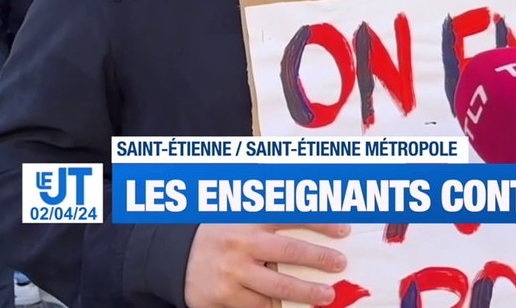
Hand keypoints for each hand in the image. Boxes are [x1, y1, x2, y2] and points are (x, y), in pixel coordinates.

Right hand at [184, 223, 349, 307]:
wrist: (172, 256)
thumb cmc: (218, 234)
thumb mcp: (241, 218)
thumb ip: (272, 222)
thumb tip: (315, 227)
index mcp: (248, 222)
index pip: (292, 217)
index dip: (321, 223)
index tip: (343, 231)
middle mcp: (240, 247)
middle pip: (289, 253)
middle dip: (319, 260)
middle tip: (339, 265)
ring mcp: (230, 275)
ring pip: (276, 289)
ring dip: (304, 294)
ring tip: (324, 297)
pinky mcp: (220, 299)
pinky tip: (289, 307)